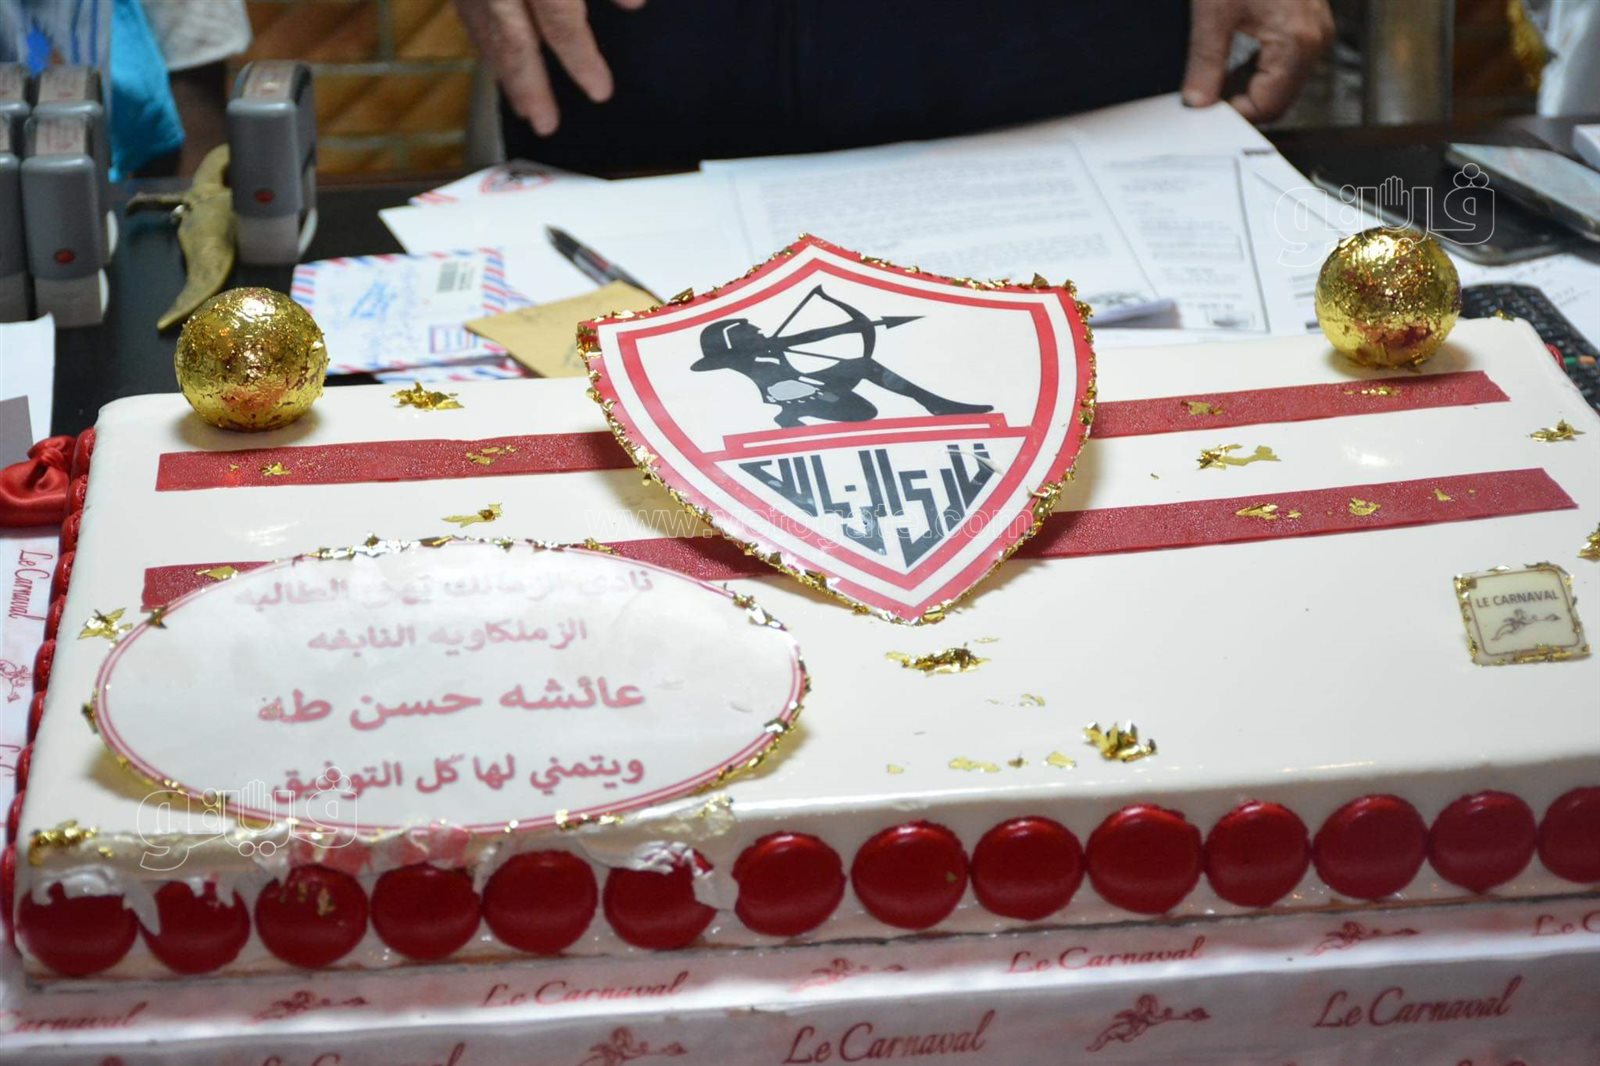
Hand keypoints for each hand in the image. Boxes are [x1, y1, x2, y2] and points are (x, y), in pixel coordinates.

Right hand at [453, 0, 645, 135]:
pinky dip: (483, 35)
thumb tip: (633, 4)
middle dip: (530, 88)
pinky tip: (494, 53)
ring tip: (522, 104)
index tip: (600, 91)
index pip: (560, 24)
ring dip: (503, 70)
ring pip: (483, 28)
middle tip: (545, 124)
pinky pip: (467, 9)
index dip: (581, 60)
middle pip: (513, 42)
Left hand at [1182, 0, 1333, 123]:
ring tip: (1215, 82)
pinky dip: (1260, 69)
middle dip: (1243, 104)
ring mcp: (1315, 30)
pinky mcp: (1307, 21)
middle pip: (1280, 99)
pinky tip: (1233, 64)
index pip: (1268, 106)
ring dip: (1250, 88)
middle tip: (1206, 100)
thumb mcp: (1213, 14)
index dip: (1235, 115)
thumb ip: (1205, 63)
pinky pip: (1287, 61)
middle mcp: (1314, 38)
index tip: (1206, 112)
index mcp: (1296, 42)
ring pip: (1284, 82)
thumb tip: (1198, 100)